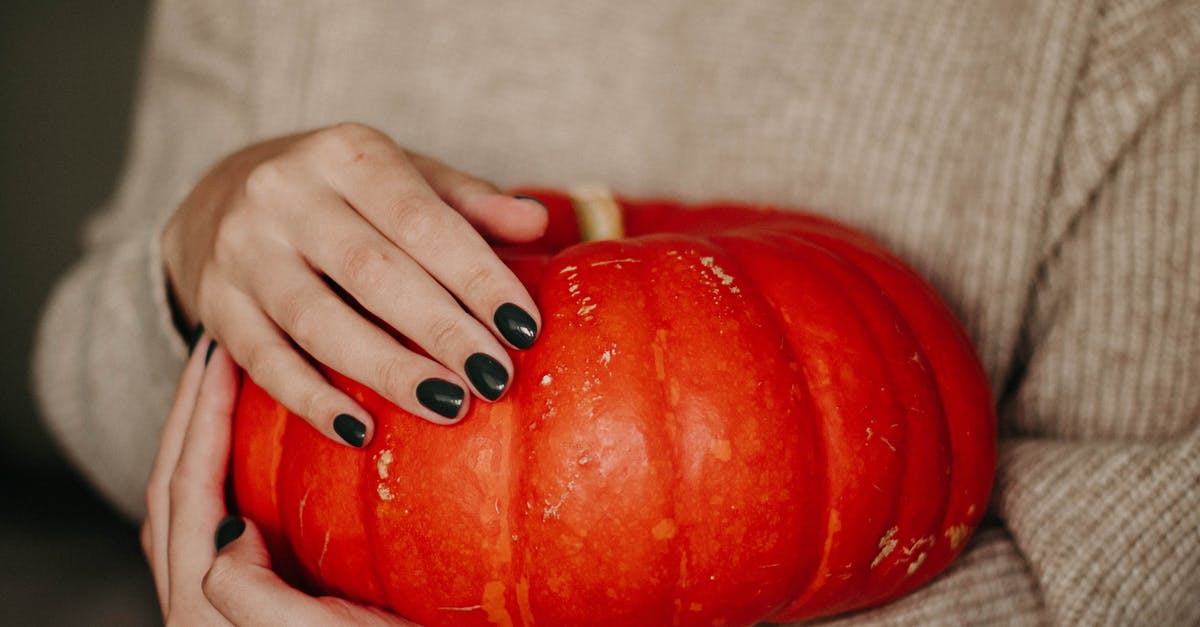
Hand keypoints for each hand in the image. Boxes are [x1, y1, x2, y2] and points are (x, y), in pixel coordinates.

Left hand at [142, 336, 417, 624]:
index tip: (221, 355)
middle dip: (189, 417)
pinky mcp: (259, 595)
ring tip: (231, 384)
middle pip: (175, 491)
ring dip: (203, 439)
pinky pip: (222, 518)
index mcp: (203, 611)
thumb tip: (229, 529)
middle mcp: (202, 605)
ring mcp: (227, 601)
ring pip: (194, 504)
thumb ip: (252, 598)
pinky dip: (229, 469)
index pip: (186, 495)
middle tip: (218, 352)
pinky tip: (264, 441)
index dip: (197, 421)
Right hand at [162, 123, 546, 446]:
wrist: (224, 197)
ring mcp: (242, 249)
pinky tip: (360, 430)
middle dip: (442, 330)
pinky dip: (312, 400)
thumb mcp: (406, 179)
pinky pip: (264, 360)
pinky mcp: (216, 303)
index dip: (477, 277)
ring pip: (319, 321)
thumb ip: (468, 202)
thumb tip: (537, 222)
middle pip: (373, 272)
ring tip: (447, 405)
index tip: (524, 328)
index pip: (423, 220)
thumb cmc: (346, 196)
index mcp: (346, 153)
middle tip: (495, 378)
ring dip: (388, 370)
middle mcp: (285, 193)